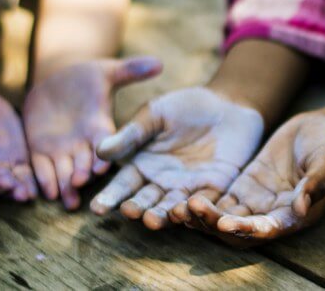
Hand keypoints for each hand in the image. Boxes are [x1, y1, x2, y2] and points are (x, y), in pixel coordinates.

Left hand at [24, 56, 162, 209]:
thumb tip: (159, 63)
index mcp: (100, 126)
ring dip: (66, 185)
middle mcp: (84, 143)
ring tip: (67, 200)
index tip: (101, 166)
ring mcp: (62, 149)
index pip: (105, 142)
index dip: (103, 154)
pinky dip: (45, 180)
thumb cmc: (87, 76)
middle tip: (80, 182)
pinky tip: (47, 192)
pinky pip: (42, 168)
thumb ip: (131, 70)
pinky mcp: (41, 150)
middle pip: (84, 162)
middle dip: (83, 172)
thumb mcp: (107, 70)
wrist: (57, 81)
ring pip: (65, 171)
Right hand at [90, 87, 263, 229]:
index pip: (123, 186)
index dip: (110, 197)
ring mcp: (187, 189)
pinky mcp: (213, 190)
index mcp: (142, 166)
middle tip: (129, 211)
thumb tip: (99, 150)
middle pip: (145, 201)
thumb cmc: (185, 106)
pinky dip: (194, 211)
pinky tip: (185, 211)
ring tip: (152, 219)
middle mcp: (161, 183)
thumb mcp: (155, 115)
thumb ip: (131, 134)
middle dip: (136, 208)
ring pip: (171, 208)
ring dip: (162, 215)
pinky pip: (203, 204)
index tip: (97, 207)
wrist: (227, 104)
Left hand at [186, 113, 324, 245]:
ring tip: (180, 204)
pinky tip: (182, 196)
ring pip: (225, 217)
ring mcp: (257, 202)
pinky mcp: (245, 186)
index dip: (245, 229)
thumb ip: (316, 183)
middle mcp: (273, 215)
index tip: (225, 223)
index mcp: (296, 216)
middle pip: (239, 230)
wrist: (323, 128)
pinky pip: (221, 200)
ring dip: (203, 217)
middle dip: (214, 224)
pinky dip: (204, 202)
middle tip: (192, 209)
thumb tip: (301, 208)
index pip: (266, 230)